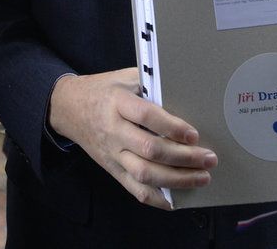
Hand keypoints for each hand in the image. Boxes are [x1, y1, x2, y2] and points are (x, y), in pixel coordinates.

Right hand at [48, 68, 216, 209]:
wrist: (68, 107)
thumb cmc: (102, 90)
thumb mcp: (123, 77)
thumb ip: (150, 83)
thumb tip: (184, 93)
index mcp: (117, 103)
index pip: (147, 117)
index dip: (172, 127)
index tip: (194, 134)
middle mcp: (114, 131)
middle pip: (150, 150)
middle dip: (184, 157)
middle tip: (209, 158)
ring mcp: (112, 154)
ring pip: (145, 174)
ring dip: (177, 180)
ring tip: (201, 177)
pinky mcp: (112, 169)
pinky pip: (135, 189)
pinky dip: (157, 198)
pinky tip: (176, 198)